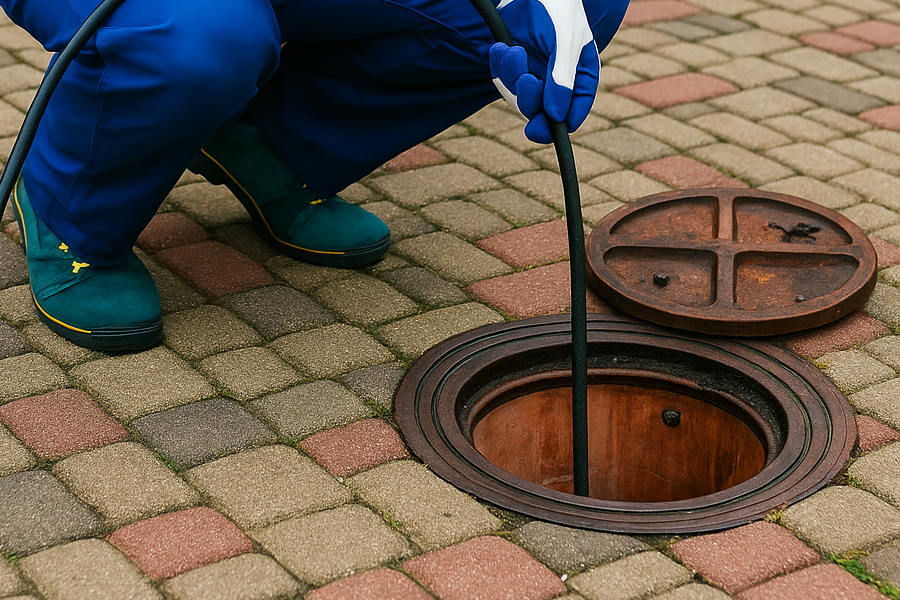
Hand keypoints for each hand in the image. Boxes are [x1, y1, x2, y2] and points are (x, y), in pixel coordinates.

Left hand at [491, 0, 599, 143]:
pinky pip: (500, 77)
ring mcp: (533, 71)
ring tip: (511, 49)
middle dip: (530, 98)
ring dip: (511, 75)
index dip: (561, 124)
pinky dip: (498, 65)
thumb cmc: (557, 5)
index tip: (544, 131)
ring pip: (518, 95)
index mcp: (580, 74)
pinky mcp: (511, 63)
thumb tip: (556, 115)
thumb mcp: (566, 40)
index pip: (574, 110)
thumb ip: (562, 77)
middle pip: (542, 110)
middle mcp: (556, 78)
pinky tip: (501, 46)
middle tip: (525, 80)